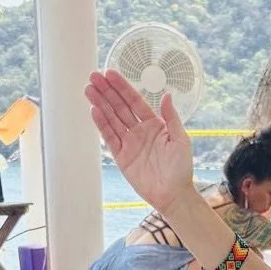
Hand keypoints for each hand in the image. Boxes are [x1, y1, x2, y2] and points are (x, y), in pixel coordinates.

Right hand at [85, 70, 192, 213]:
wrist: (174, 195)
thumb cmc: (181, 169)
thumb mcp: (180, 140)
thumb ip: (172, 117)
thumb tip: (167, 95)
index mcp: (154, 125)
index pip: (135, 101)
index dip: (122, 87)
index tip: (110, 74)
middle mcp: (140, 132)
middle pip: (120, 107)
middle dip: (107, 92)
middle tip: (94, 77)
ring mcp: (130, 144)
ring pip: (112, 119)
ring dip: (100, 104)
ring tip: (89, 90)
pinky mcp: (122, 158)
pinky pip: (110, 138)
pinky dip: (102, 125)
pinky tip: (94, 111)